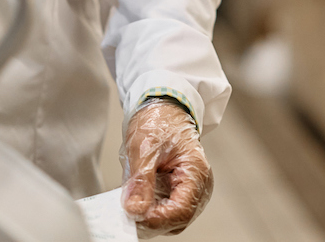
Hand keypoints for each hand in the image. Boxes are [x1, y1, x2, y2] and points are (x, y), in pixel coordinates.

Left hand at [121, 100, 213, 236]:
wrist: (162, 105)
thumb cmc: (158, 120)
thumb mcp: (144, 146)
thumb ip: (140, 180)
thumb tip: (134, 210)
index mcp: (196, 173)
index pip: (182, 210)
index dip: (158, 218)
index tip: (135, 216)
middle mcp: (198, 186)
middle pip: (178, 218)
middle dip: (153, 220)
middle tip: (127, 215)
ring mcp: (188, 189)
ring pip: (171, 216)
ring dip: (150, 215)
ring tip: (128, 208)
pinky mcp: (177, 188)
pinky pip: (165, 206)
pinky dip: (150, 207)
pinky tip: (135, 201)